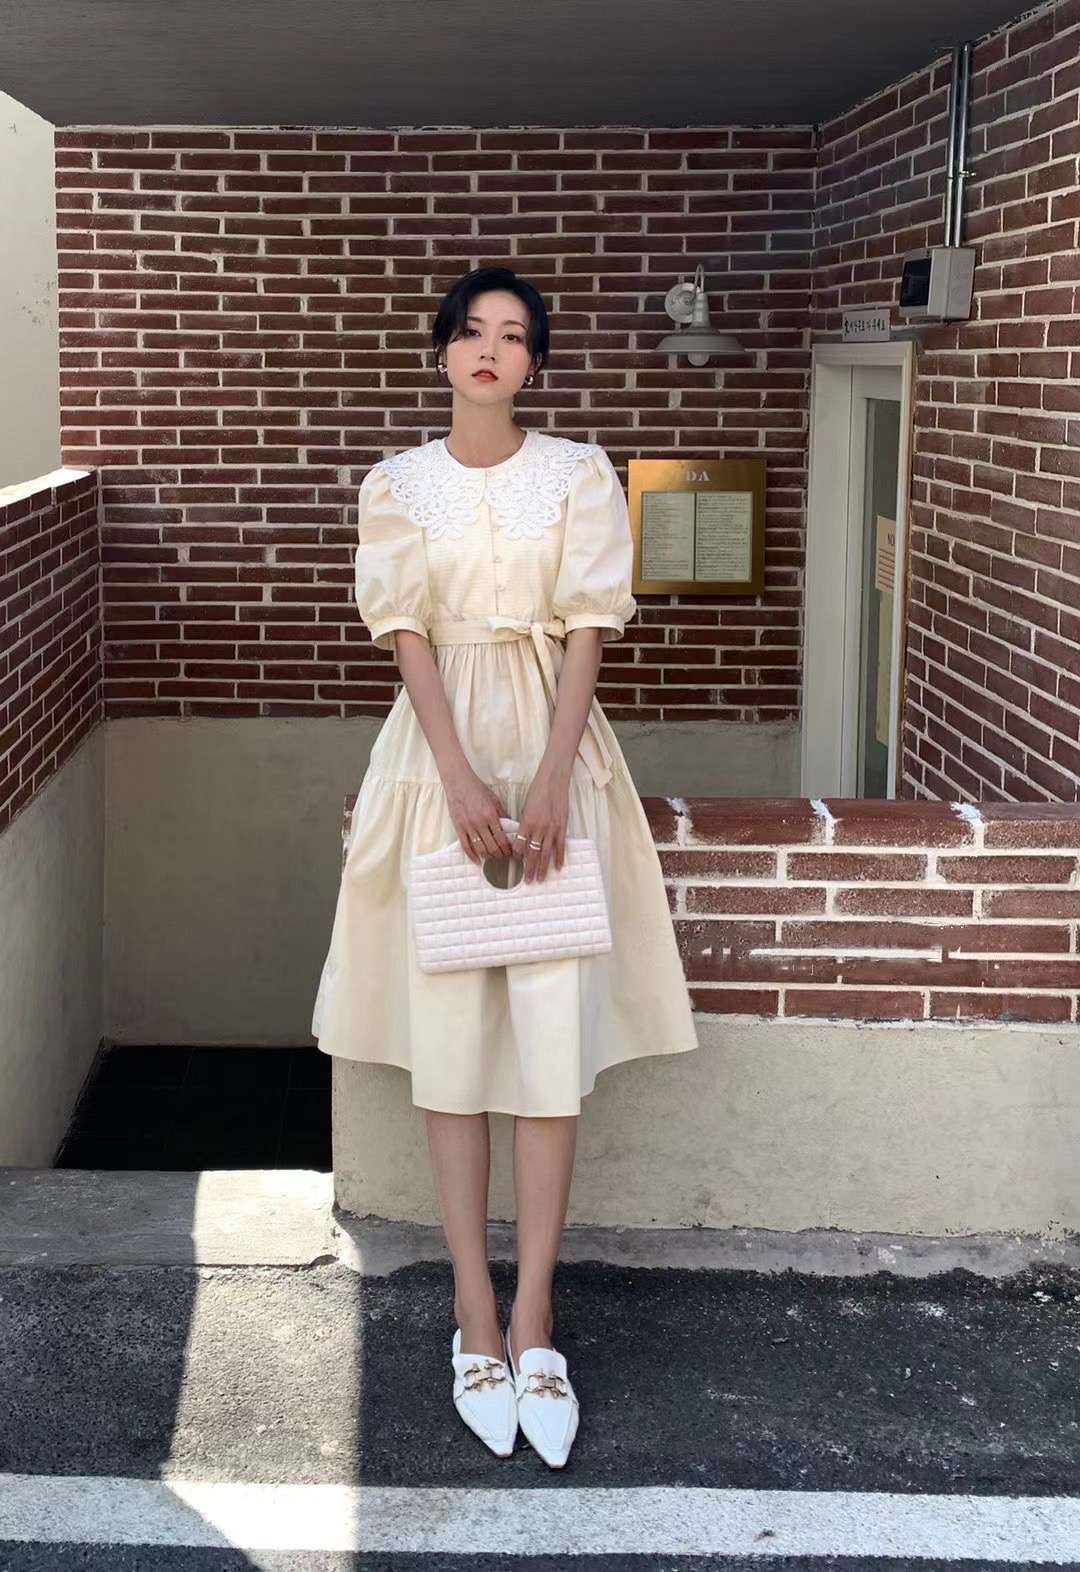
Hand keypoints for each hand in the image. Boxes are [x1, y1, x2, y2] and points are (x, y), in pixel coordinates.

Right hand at [442, 764, 515, 864]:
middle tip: (504, 859)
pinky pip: (465, 846)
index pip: (502, 838)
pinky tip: (477, 861)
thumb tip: (510, 828)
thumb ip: (502, 815)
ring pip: (479, 848)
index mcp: (491, 815)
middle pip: (492, 846)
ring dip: (488, 857)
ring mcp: (468, 826)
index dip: (507, 849)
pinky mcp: (458, 827)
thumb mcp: (494, 799)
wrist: (458, 782)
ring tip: (493, 860)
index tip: (511, 854)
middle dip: (500, 855)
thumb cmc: (477, 789)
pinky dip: (472, 855)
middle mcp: (480, 823)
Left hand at [513, 767, 569, 882]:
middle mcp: (539, 827)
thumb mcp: (525, 807)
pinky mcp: (562, 826)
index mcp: (527, 822)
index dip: (516, 858)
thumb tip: (521, 838)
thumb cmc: (537, 791)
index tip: (513, 868)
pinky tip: (558, 867)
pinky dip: (559, 857)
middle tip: (526, 881)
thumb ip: (524, 824)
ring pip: (546, 853)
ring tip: (540, 879)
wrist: (553, 781)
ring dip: (543, 868)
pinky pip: (561, 845)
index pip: (520, 845)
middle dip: (529, 869)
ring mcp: (552, 828)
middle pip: (532, 853)